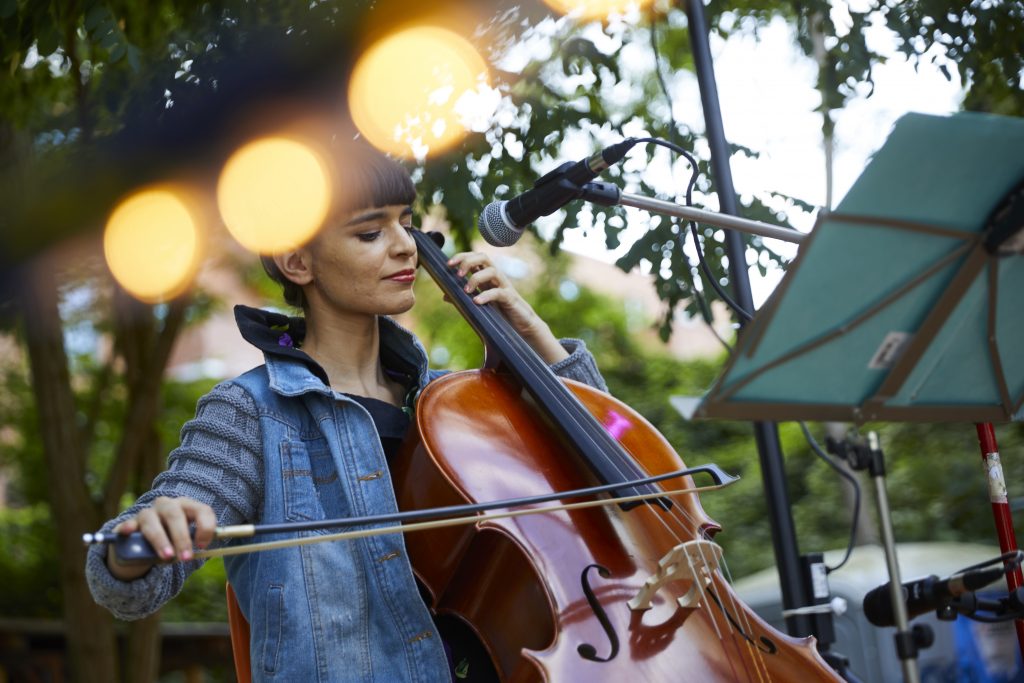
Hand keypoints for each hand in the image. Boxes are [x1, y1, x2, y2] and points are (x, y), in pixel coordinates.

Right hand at [106, 496, 215, 580]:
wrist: (144, 544)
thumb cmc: (172, 540)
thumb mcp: (186, 540)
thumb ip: (196, 542)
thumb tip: (206, 548)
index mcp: (187, 506)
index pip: (202, 510)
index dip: (205, 527)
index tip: (202, 546)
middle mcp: (167, 505)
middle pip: (175, 515)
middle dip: (182, 538)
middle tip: (186, 558)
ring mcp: (147, 513)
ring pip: (153, 521)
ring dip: (161, 539)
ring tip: (167, 556)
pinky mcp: (129, 523)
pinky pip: (128, 523)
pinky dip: (128, 527)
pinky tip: (127, 532)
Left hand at [447, 251, 567, 363]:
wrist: (522, 328)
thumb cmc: (501, 315)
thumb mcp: (479, 305)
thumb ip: (463, 299)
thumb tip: (445, 295)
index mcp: (488, 278)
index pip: (476, 258)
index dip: (462, 257)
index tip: (448, 264)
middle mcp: (497, 279)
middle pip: (484, 258)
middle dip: (468, 261)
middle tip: (457, 273)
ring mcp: (505, 287)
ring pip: (492, 271)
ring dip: (476, 278)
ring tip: (466, 291)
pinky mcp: (511, 299)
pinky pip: (499, 293)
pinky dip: (486, 295)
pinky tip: (476, 302)